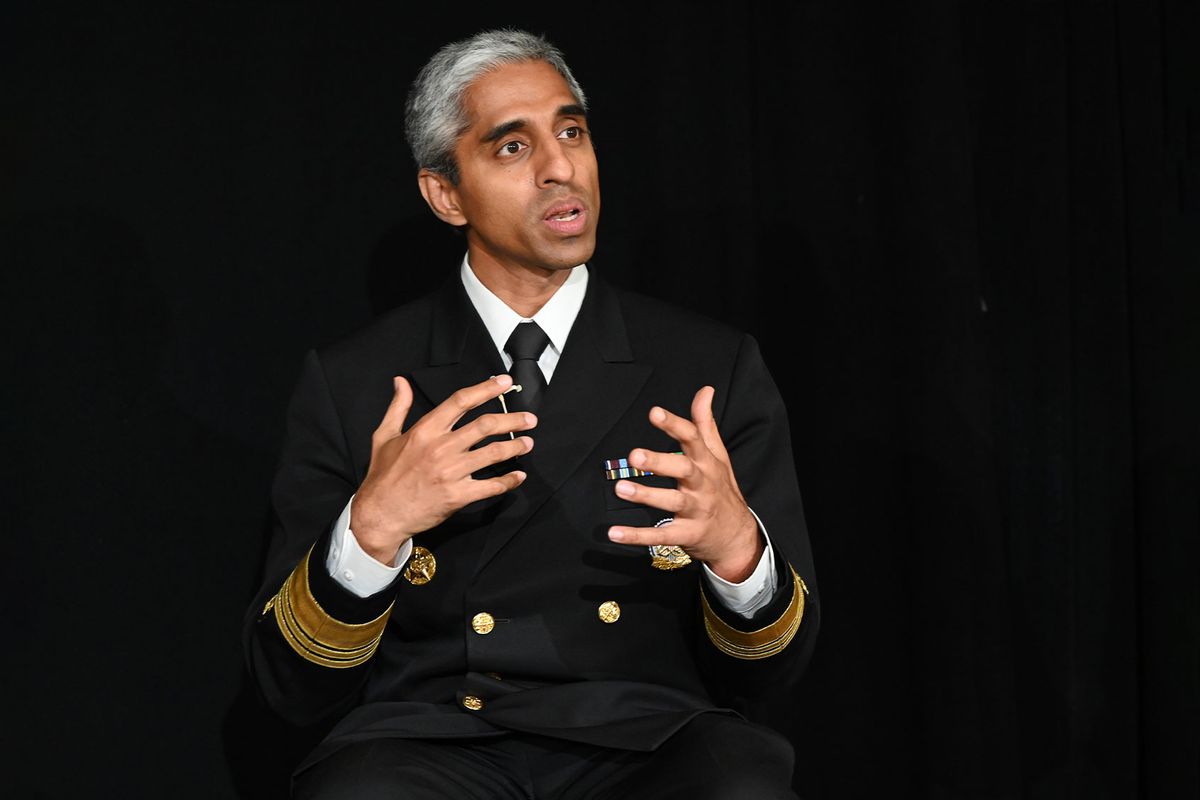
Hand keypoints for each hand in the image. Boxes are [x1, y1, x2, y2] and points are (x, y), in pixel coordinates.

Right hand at [351, 374, 535, 564]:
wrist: (380, 514)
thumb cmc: (383, 476)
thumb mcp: (384, 436)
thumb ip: (398, 407)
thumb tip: (401, 381)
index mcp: (425, 430)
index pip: (461, 401)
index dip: (486, 389)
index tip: (504, 382)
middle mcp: (441, 448)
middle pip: (485, 426)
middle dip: (512, 419)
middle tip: (529, 418)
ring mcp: (451, 472)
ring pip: (493, 453)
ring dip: (515, 446)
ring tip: (529, 443)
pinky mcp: (457, 496)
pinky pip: (491, 486)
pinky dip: (508, 481)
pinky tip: (519, 476)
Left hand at [608, 386, 762, 581]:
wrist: (737, 537)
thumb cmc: (721, 489)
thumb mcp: (717, 455)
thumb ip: (705, 423)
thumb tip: (705, 390)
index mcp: (707, 463)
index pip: (693, 439)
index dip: (674, 425)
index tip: (654, 412)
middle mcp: (703, 485)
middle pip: (683, 470)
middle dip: (659, 462)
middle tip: (634, 455)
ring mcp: (696, 511)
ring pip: (672, 502)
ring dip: (646, 495)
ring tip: (620, 488)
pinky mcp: (687, 535)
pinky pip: (661, 536)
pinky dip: (637, 536)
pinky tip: (615, 533)